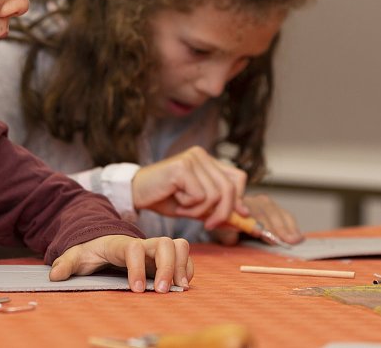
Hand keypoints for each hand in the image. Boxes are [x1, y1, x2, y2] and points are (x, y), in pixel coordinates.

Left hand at [49, 235, 191, 292]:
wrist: (104, 240)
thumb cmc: (92, 250)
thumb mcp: (77, 254)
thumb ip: (66, 262)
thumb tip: (55, 274)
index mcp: (122, 243)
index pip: (135, 249)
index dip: (138, 267)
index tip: (136, 290)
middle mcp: (144, 243)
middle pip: (165, 243)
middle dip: (167, 267)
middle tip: (162, 291)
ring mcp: (156, 249)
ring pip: (179, 245)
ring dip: (181, 266)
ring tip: (177, 288)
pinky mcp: (165, 257)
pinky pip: (184, 256)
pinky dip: (187, 269)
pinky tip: (181, 285)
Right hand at [132, 146, 247, 229]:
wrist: (136, 193)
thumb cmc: (165, 198)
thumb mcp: (196, 206)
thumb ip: (217, 208)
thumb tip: (244, 217)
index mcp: (208, 161)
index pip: (238, 178)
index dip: (239, 199)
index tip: (236, 218)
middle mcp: (202, 155)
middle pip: (229, 188)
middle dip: (223, 212)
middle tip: (209, 225)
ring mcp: (193, 159)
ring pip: (214, 195)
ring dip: (199, 210)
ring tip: (183, 208)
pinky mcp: (183, 167)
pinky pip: (199, 196)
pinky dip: (189, 206)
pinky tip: (176, 201)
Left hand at [210, 193, 303, 245]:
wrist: (228, 219)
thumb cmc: (225, 226)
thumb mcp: (221, 231)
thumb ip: (226, 234)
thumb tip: (233, 238)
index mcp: (237, 203)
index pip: (246, 208)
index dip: (255, 221)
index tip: (259, 232)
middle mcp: (252, 199)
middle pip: (265, 210)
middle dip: (274, 225)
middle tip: (281, 240)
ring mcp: (264, 202)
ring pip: (277, 211)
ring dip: (286, 227)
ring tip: (293, 240)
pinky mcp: (275, 209)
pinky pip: (285, 215)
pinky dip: (292, 226)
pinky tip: (298, 237)